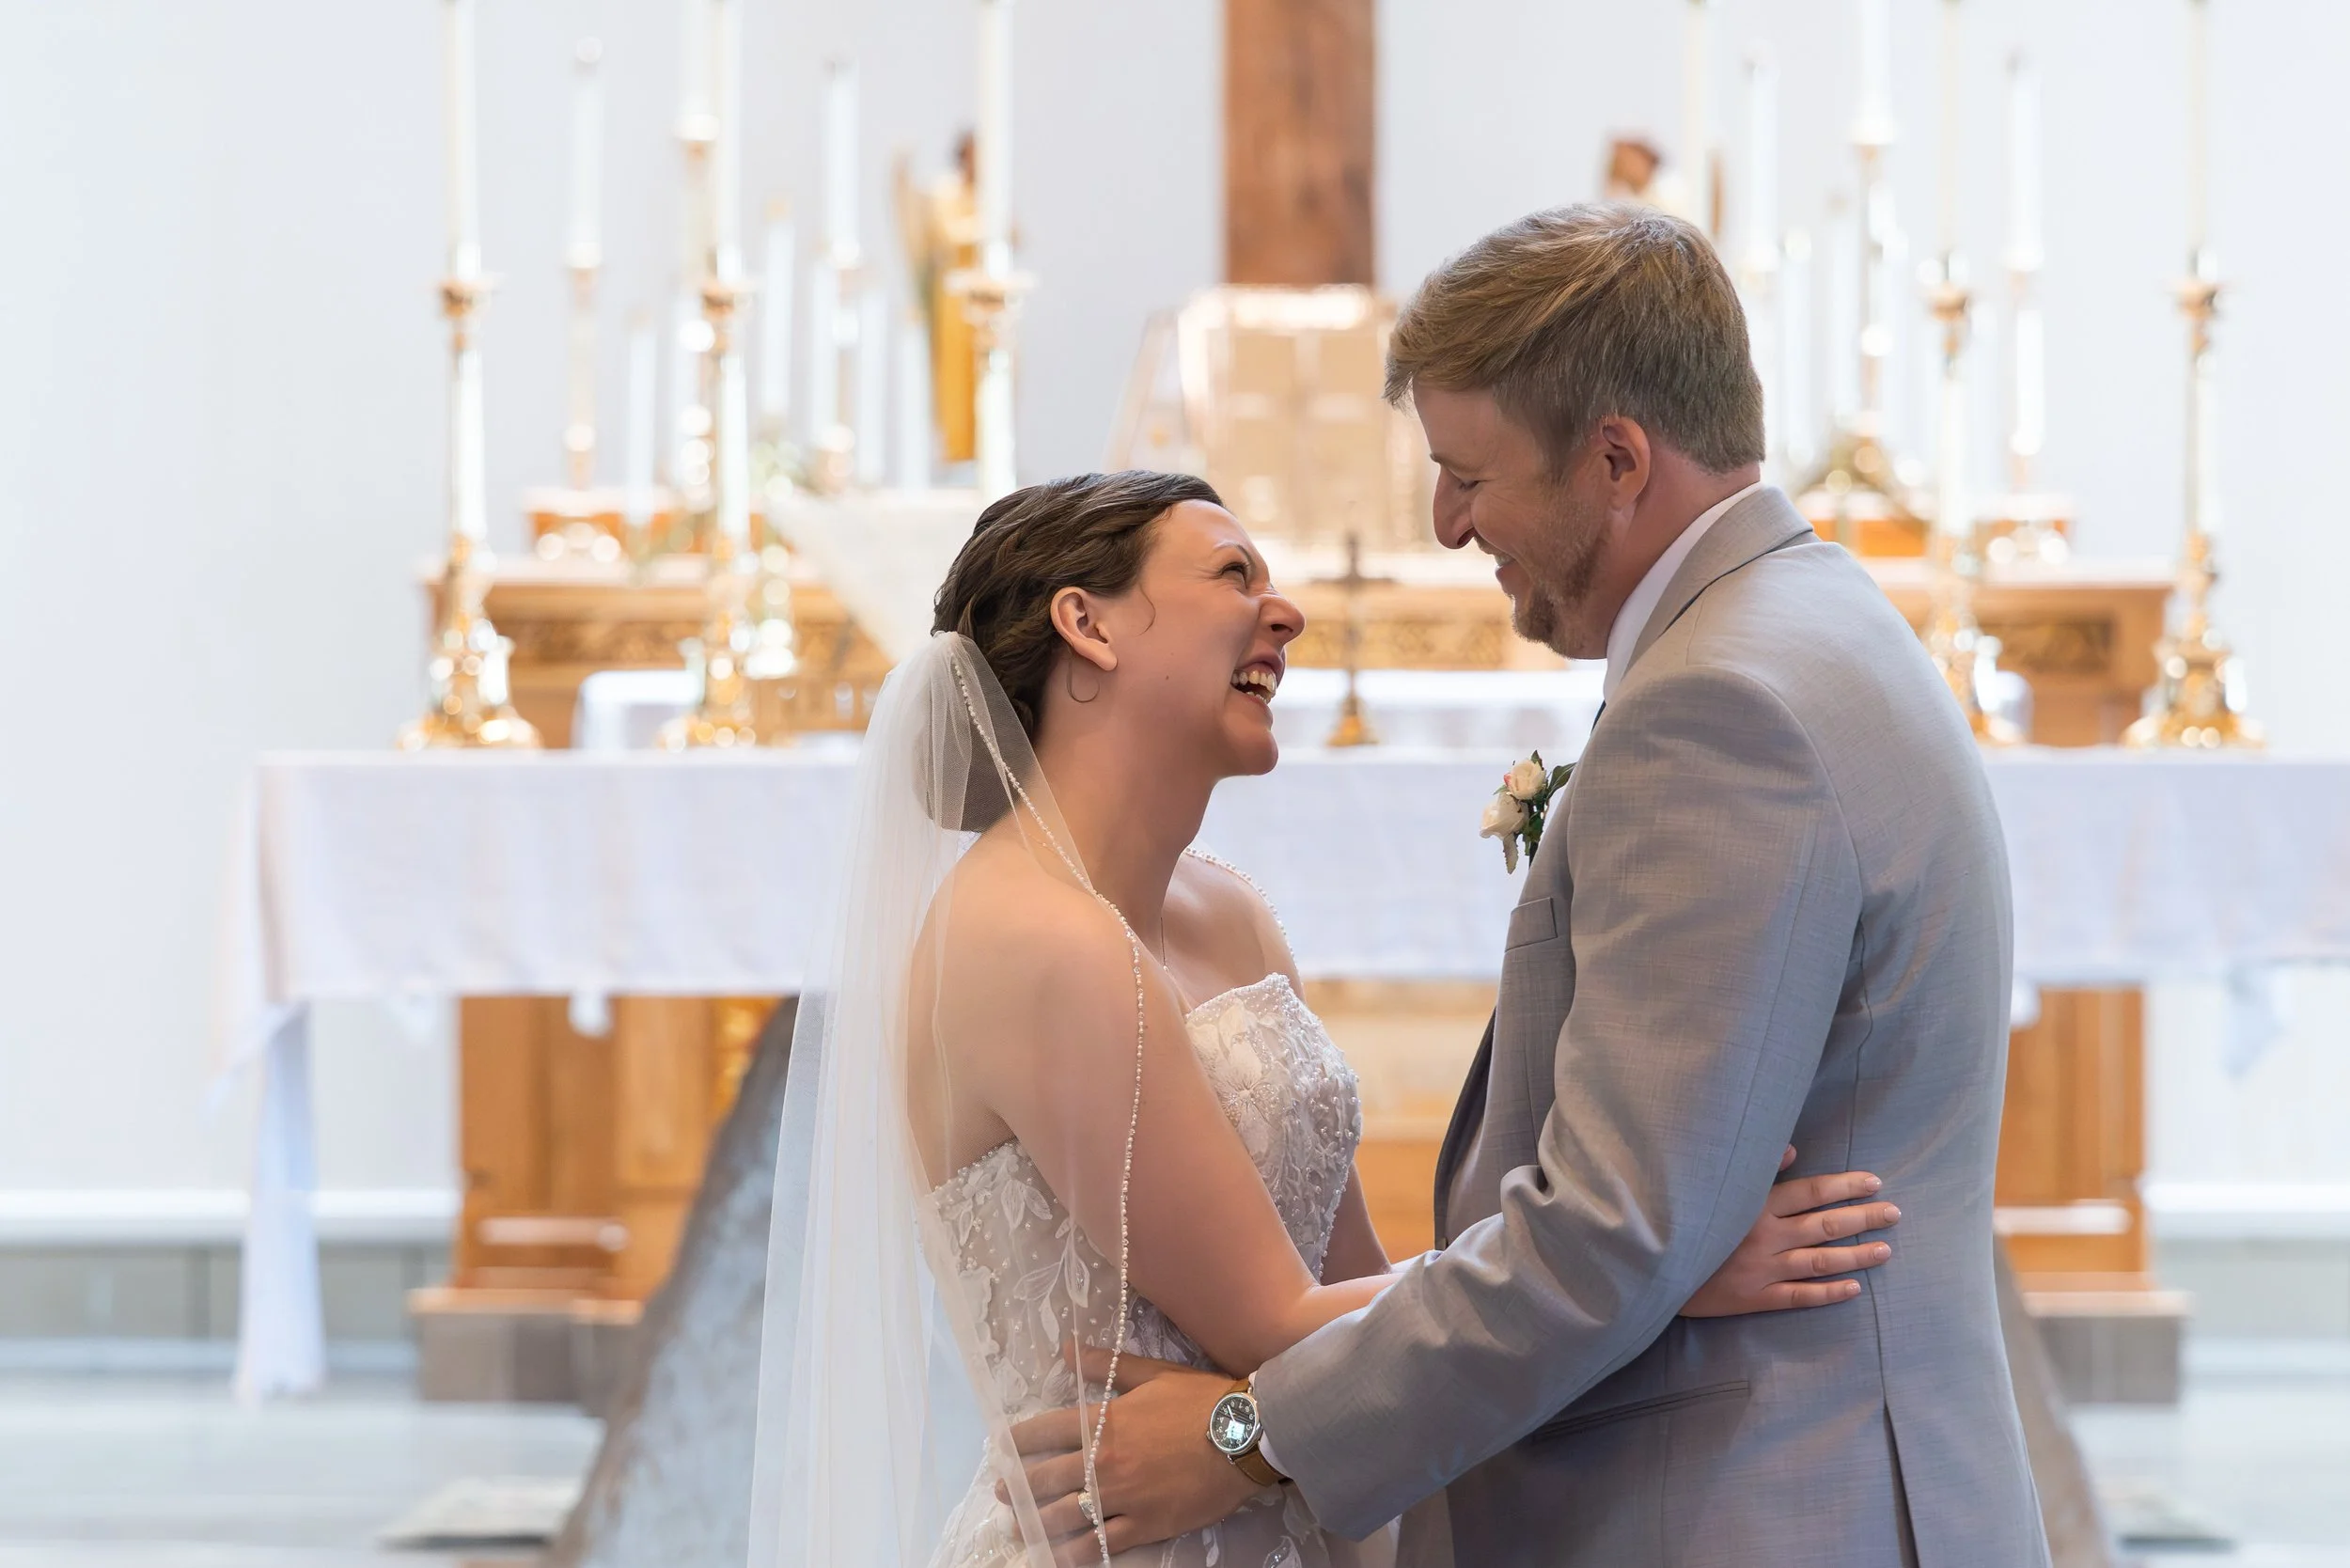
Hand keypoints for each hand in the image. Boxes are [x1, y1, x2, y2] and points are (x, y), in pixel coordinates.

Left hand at [1005, 1349, 1260, 1563]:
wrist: (1246, 1434)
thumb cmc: (1201, 1399)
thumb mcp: (1152, 1374)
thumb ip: (1105, 1365)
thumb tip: (1064, 1352)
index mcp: (1105, 1421)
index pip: (1045, 1431)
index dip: (1017, 1441)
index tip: (1001, 1448)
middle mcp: (1106, 1461)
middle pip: (1046, 1478)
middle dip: (1018, 1486)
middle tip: (1003, 1492)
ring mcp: (1124, 1497)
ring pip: (1066, 1515)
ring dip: (1037, 1522)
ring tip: (1022, 1526)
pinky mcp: (1145, 1525)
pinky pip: (1099, 1545)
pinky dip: (1073, 1553)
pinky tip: (1057, 1556)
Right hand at [1680, 1146, 1900, 1316]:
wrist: (1655, 1267)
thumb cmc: (1687, 1221)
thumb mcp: (1715, 1189)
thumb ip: (1755, 1170)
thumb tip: (1791, 1148)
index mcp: (1754, 1206)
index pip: (1810, 1192)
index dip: (1845, 1187)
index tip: (1875, 1181)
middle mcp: (1763, 1237)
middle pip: (1824, 1226)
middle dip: (1863, 1218)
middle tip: (1894, 1213)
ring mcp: (1761, 1270)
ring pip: (1819, 1262)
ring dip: (1856, 1255)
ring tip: (1885, 1249)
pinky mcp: (1754, 1298)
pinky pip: (1800, 1296)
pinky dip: (1828, 1293)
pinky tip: (1855, 1288)